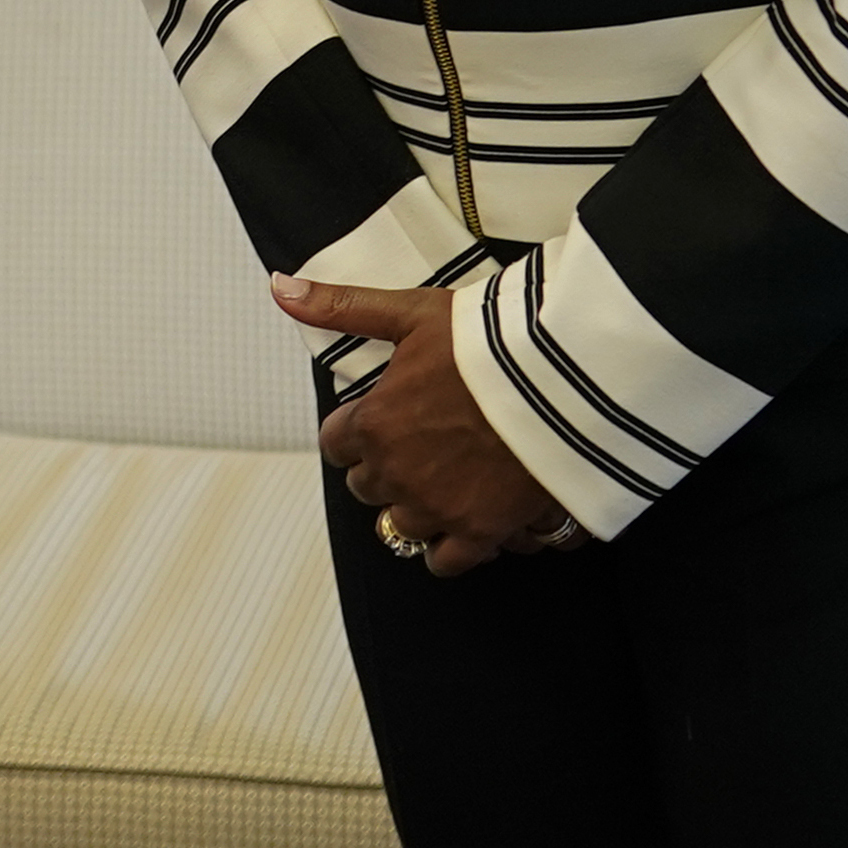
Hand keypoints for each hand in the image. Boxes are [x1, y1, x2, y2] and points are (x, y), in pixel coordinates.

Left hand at [276, 277, 585, 576]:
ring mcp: (435, 506)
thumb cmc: (491, 339)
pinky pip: (445, 560)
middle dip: (387, 467)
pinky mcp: (478, 530)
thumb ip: (343, 307)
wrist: (564, 375)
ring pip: (400, 525)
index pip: (335, 445)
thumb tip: (282, 287)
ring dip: (417, 506)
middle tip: (423, 444)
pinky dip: (451, 547)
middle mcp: (395, 472)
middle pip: (367, 487)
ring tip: (446, 481)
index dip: (356, 432)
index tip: (381, 421)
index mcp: (373, 422)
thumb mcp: (411, 312)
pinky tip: (466, 522)